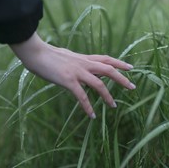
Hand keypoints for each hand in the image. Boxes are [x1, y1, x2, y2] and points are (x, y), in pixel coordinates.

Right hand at [9, 32, 134, 118]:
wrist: (35, 52)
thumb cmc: (48, 55)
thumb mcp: (67, 57)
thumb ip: (77, 63)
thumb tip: (81, 68)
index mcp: (84, 58)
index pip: (106, 59)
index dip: (119, 63)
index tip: (130, 67)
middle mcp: (84, 64)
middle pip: (108, 69)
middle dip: (122, 78)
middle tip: (132, 87)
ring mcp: (77, 72)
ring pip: (99, 84)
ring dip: (108, 96)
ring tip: (113, 105)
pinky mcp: (68, 80)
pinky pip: (81, 96)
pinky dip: (88, 106)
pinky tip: (92, 115)